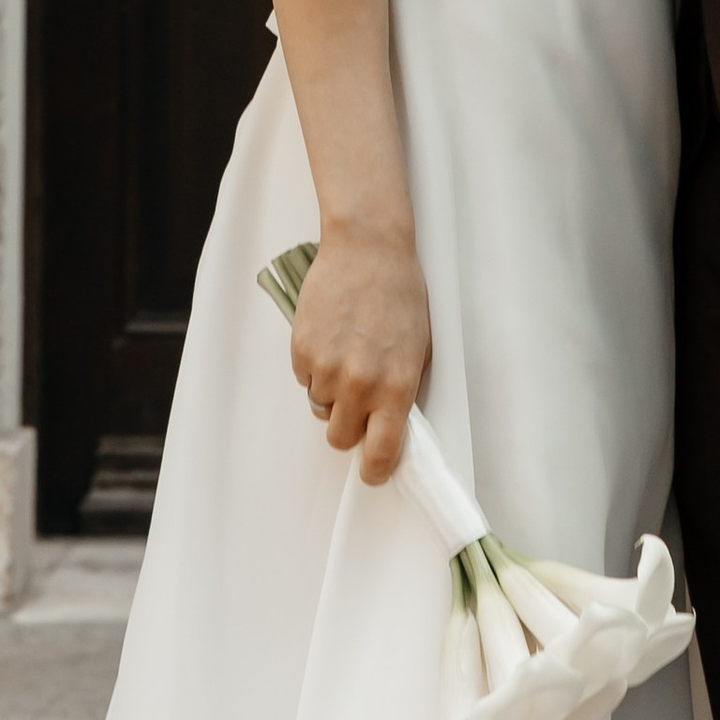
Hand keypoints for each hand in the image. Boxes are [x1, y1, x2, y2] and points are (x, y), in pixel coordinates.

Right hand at [287, 218, 429, 484]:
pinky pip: (305, 379)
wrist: (368, 248)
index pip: (382, 454)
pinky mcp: (302, 351)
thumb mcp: (417, 348)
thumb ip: (401, 391)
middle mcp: (361, 384)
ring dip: (331, 391)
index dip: (374, 470)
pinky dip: (315, 367)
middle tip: (356, 400)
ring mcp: (327, 369)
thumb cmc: (400, 294)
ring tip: (346, 351)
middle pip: (341, 439)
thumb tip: (388, 427)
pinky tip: (331, 336)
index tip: (372, 471)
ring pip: (321, 407)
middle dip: (348, 426)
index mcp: (397, 386)